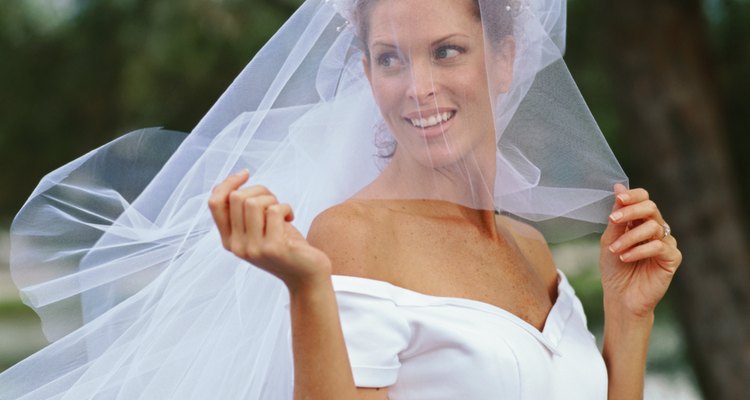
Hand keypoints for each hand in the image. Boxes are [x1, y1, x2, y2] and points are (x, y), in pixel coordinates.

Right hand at [208, 170, 331, 289]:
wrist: (306, 275)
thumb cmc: (285, 245)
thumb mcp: (258, 228)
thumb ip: (243, 212)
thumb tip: (230, 183)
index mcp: (228, 240)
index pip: (214, 203)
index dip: (228, 183)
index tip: (246, 174)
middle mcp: (236, 246)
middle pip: (237, 197)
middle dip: (259, 190)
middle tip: (274, 202)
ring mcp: (253, 249)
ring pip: (254, 202)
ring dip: (272, 199)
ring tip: (282, 211)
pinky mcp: (273, 248)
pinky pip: (275, 211)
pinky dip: (286, 207)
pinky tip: (291, 218)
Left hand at [599, 184, 682, 317]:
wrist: (620, 297)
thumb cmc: (614, 269)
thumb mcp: (610, 239)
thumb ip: (616, 217)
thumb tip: (618, 187)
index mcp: (640, 222)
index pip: (643, 199)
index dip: (633, 196)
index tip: (619, 198)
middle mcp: (656, 229)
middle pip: (651, 208)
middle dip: (630, 211)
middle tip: (614, 220)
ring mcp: (666, 243)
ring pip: (653, 227)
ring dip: (629, 237)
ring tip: (615, 250)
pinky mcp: (672, 258)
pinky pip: (659, 246)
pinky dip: (639, 250)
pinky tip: (626, 258)